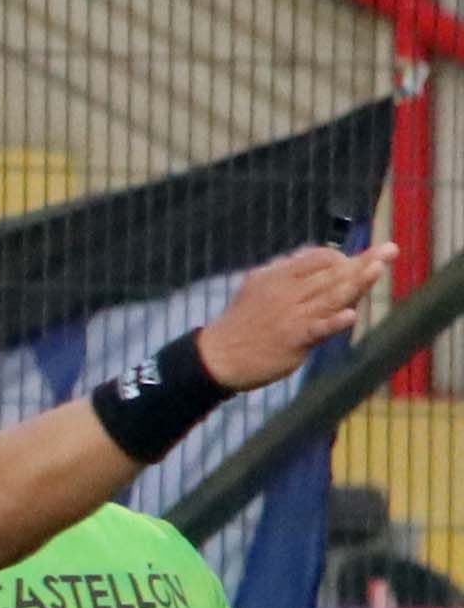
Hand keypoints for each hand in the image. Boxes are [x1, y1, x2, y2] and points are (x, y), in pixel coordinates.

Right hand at [196, 244, 383, 388]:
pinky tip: (349, 316)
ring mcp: (291, 317)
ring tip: (378, 270)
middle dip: (361, 262)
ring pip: (330, 297)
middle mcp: (286, 293)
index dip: (342, 257)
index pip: (317, 258)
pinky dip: (334, 323)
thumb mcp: (257, 287)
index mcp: (276, 276)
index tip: (358, 262)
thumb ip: (285, 271)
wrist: (218, 357)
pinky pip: (317, 330)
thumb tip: (312, 254)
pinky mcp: (293, 341)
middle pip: (330, 274)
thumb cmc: (242, 323)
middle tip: (389, 251)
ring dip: (357, 283)